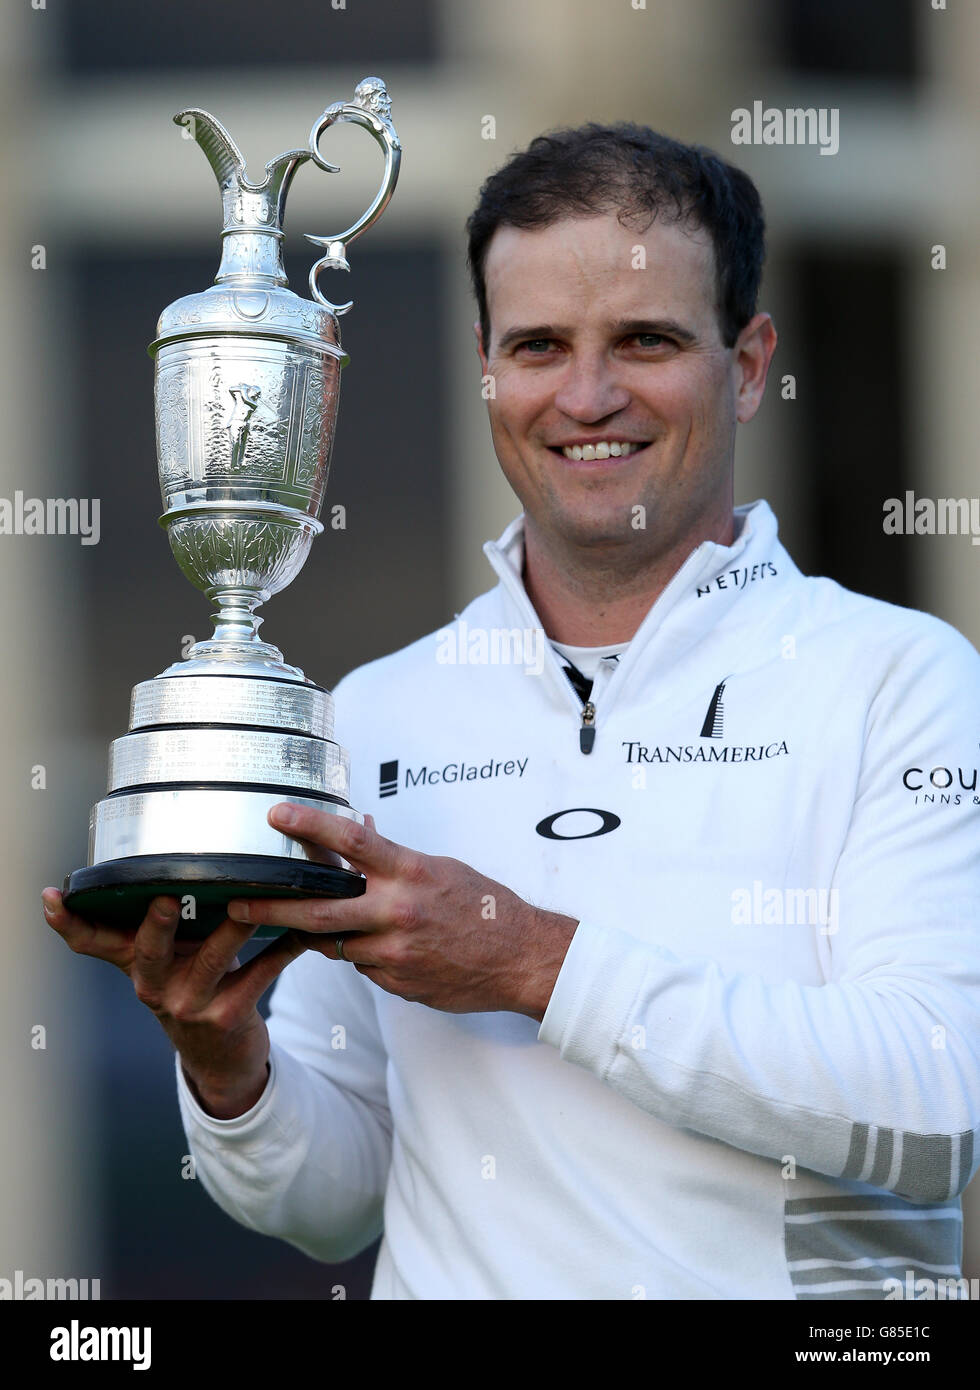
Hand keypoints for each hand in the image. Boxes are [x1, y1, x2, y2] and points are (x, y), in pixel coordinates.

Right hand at [41, 888, 309, 1117]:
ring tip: (250, 901)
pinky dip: (283, 949)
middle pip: (147, 949)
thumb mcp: (166, 959)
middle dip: (156, 923)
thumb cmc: (196, 985)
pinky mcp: (229, 1015)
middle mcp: (154, 984)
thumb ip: (153, 923)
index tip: (53, 896)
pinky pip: (259, 975)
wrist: (222, 1056)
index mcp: (135, 963)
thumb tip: (161, 856)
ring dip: (234, 928)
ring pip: (212, 959)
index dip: (68, 920)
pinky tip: (302, 932)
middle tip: (166, 897)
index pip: (91, 941)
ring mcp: (190, 1004)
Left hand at [226, 805, 578, 1020]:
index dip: (308, 826)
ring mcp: (394, 952)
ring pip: (334, 942)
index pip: (350, 842)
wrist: (520, 960)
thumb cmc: (483, 908)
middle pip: (317, 908)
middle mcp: (397, 911)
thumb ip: (394, 857)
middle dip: (269, 906)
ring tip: (301, 922)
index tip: (275, 814)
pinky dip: (359, 953)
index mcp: (410, 873)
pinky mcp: (394, 982)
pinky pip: (360, 965)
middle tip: (234, 901)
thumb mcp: (440, 868)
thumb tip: (359, 829)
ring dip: (318, 932)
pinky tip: (379, 947)